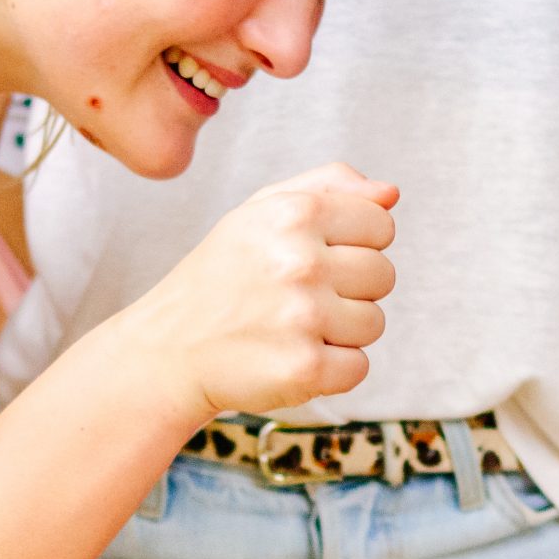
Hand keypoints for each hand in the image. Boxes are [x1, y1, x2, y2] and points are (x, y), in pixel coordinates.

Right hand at [123, 164, 398, 419]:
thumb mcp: (259, 212)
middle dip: (350, 289)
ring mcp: (303, 316)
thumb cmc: (222, 277)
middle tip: (298, 298)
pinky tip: (291, 357)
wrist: (167, 349)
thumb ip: (328, 187)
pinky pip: (359, 368)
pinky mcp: (305, 368)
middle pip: (384, 275)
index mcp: (294, 214)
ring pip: (375, 323)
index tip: (317, 259)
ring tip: (292, 328)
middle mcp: (300, 261)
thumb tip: (391, 194)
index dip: (355, 245)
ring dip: (341, 331)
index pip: (381, 225)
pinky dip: (332, 371)